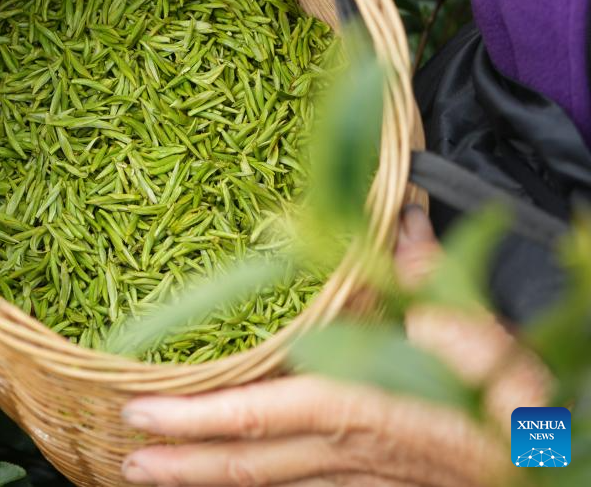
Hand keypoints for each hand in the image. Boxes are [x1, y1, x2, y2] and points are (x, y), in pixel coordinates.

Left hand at [121, 206, 550, 485]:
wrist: (550, 466)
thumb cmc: (509, 401)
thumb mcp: (467, 326)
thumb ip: (419, 272)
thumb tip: (399, 214)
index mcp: (356, 405)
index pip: (258, 415)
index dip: (196, 417)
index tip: (141, 410)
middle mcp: (344, 452)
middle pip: (249, 463)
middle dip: (183, 463)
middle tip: (126, 457)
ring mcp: (356, 479)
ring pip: (268, 486)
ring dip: (207, 481)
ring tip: (152, 474)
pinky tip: (232, 482)